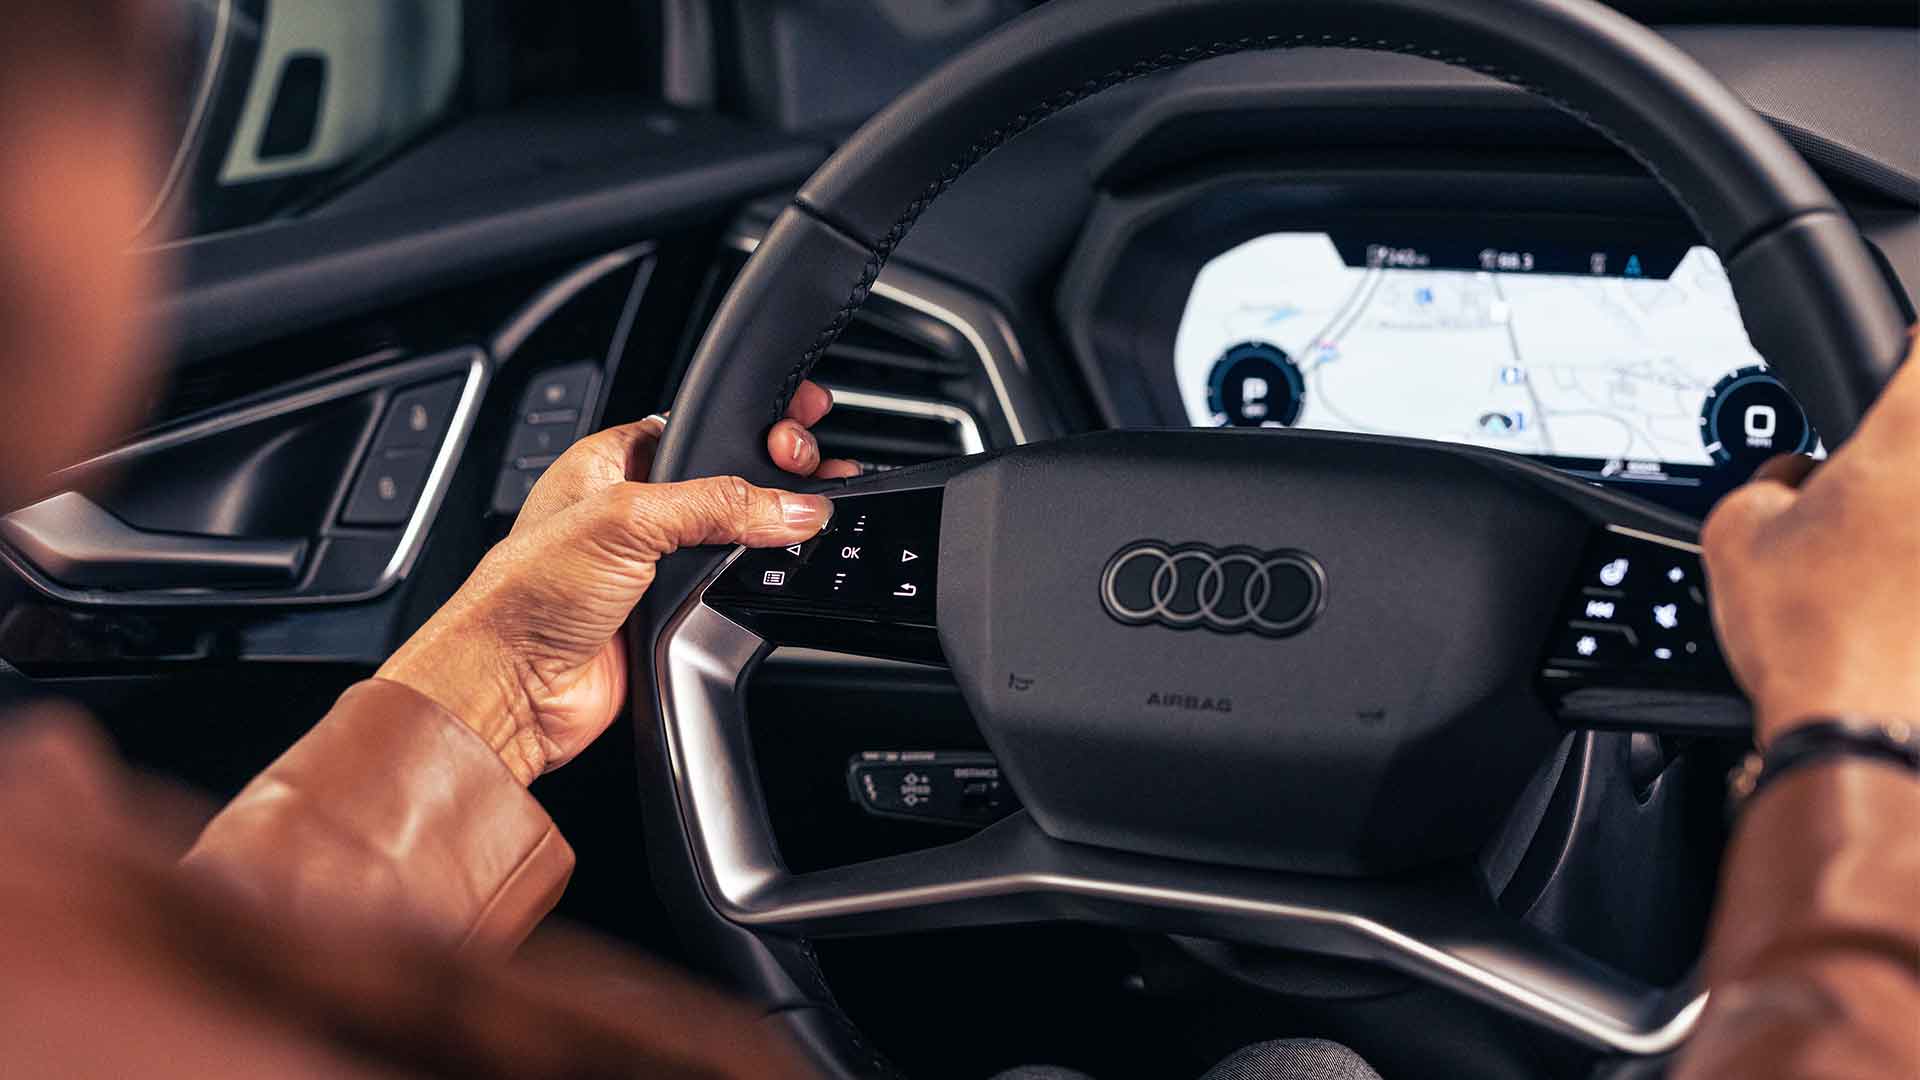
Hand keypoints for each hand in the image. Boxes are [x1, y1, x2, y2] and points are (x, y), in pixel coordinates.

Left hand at [377, 381, 857, 782]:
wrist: (514, 689)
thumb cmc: (525, 596)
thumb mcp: (626, 521)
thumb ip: (717, 505)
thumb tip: (791, 506)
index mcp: (609, 463)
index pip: (696, 429)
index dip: (745, 425)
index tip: (794, 423)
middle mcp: (633, 510)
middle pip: (725, 481)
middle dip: (769, 476)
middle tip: (805, 476)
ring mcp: (653, 565)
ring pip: (733, 538)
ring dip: (765, 534)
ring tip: (800, 523)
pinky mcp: (669, 612)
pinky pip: (728, 589)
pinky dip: (755, 584)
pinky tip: (772, 574)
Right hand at [1702, 336, 1919, 746]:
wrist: (1866, 736)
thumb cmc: (1810, 639)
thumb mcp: (1734, 535)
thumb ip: (1767, 482)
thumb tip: (1795, 478)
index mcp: (1907, 442)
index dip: (1913, 347)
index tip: (1906, 352)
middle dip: (1898, 453)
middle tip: (1872, 482)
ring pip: (1918, 518)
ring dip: (1899, 530)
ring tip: (1879, 552)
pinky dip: (1911, 580)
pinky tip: (1896, 598)